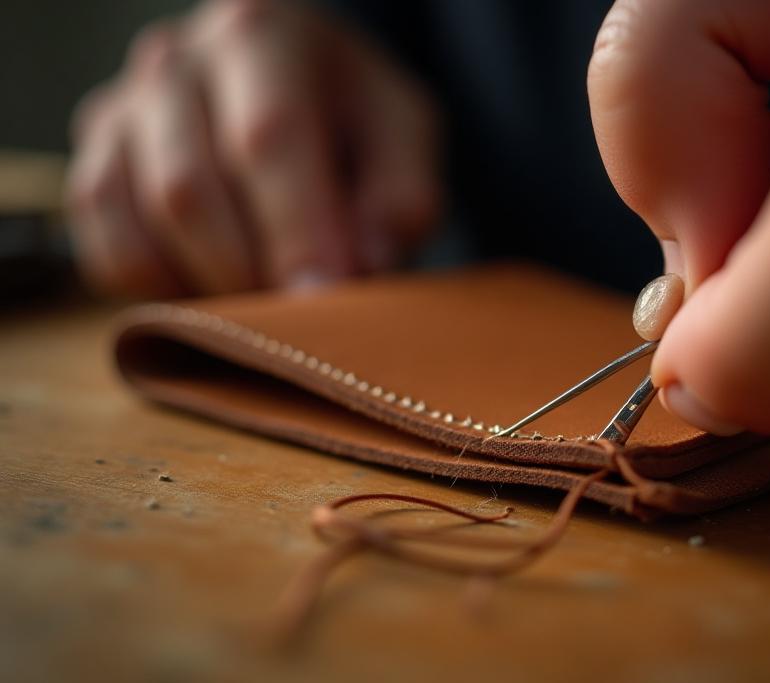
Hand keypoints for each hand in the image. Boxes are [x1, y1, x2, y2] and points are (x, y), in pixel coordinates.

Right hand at [67, 0, 440, 296]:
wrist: (292, 87)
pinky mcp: (95, 162)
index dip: (294, 230)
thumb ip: (402, 196)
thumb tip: (362, 266)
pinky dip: (161, 290)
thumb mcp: (405, 136)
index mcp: (263, 33)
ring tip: (267, 301)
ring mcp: (121, 110)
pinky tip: (215, 288)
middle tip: (302, 315)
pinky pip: (109, 250)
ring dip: (206, 285)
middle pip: (189, 190)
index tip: (324, 297)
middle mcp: (175, 60)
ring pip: (138, 222)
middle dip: (250, 272)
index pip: (267, 138)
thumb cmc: (353, 118)